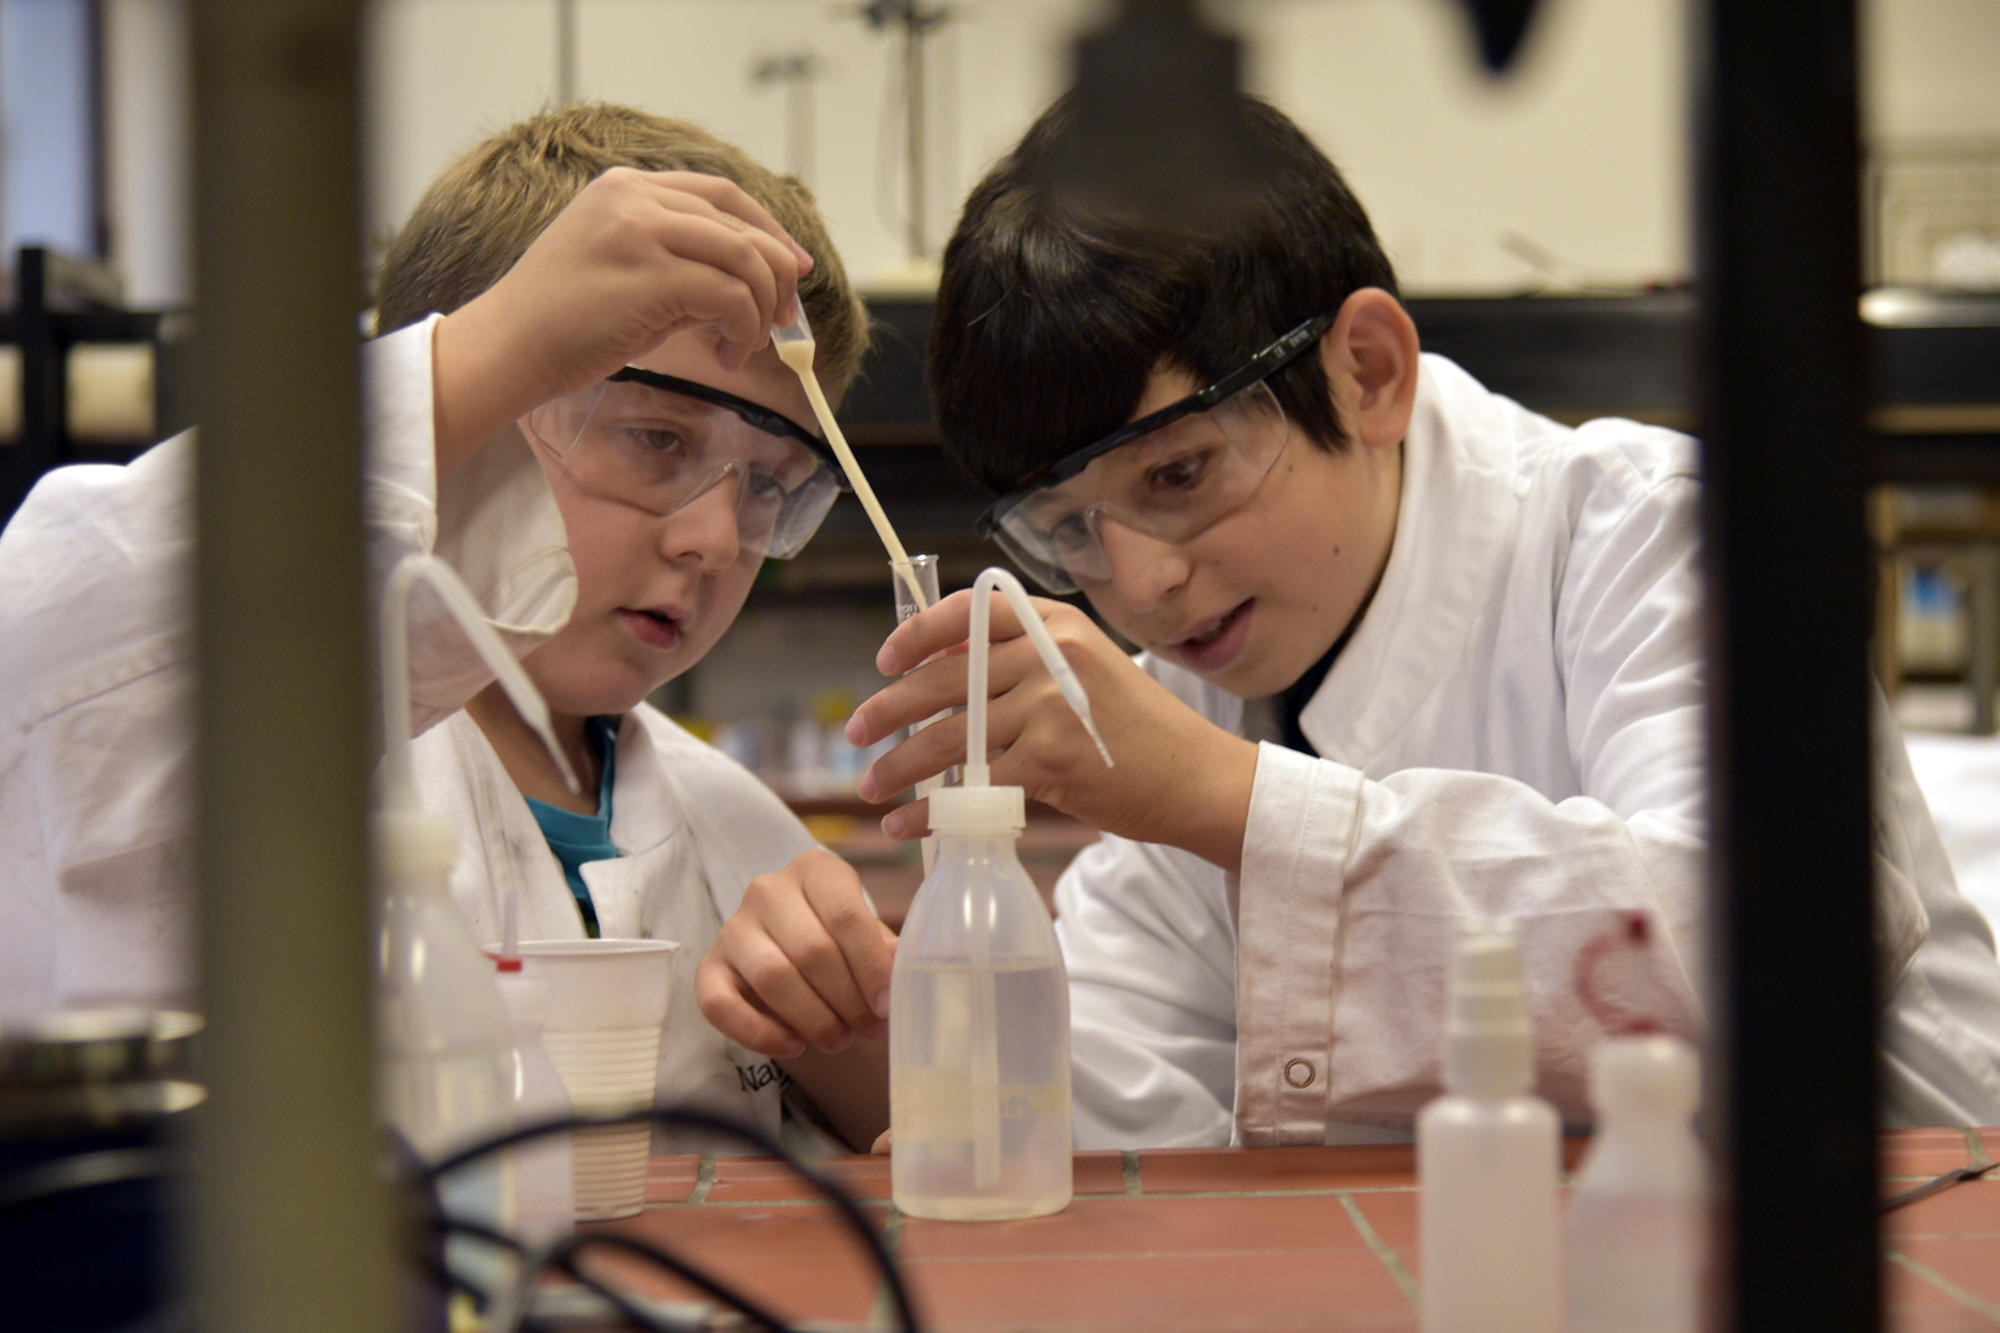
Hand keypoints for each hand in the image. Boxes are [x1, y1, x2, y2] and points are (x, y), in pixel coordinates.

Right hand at [431, 168, 813, 472]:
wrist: (508, 346)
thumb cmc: (563, 319)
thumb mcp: (623, 266)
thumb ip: (679, 259)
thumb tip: (752, 282)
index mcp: (627, 186)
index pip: (722, 193)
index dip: (769, 230)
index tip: (795, 266)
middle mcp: (636, 198)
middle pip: (742, 225)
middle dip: (777, 275)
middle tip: (782, 320)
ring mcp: (642, 232)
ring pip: (745, 260)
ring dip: (761, 309)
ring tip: (746, 344)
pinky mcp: (650, 275)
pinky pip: (731, 297)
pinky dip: (743, 331)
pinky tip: (727, 355)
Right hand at [695, 848, 895, 1058]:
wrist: (790, 950)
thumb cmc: (839, 942)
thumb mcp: (866, 936)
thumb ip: (885, 950)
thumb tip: (906, 971)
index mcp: (815, 870)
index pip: (846, 915)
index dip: (870, 967)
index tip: (888, 1005)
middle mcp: (768, 890)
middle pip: (812, 950)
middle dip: (847, 999)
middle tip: (870, 1029)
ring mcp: (733, 927)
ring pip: (773, 976)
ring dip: (813, 1018)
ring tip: (840, 1040)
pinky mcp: (709, 967)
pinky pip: (721, 1004)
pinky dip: (760, 1033)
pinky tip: (794, 1046)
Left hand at [845, 590, 1260, 871]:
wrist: (1197, 778)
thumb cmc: (1138, 731)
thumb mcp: (1088, 669)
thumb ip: (1026, 662)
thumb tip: (942, 675)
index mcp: (1056, 623)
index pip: (969, 612)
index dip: (916, 635)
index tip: (884, 662)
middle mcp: (1051, 654)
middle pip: (945, 677)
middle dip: (889, 708)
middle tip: (856, 731)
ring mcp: (1052, 705)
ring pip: (951, 735)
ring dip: (900, 765)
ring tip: (871, 787)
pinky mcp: (1052, 759)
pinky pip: (973, 786)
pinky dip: (931, 809)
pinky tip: (908, 824)